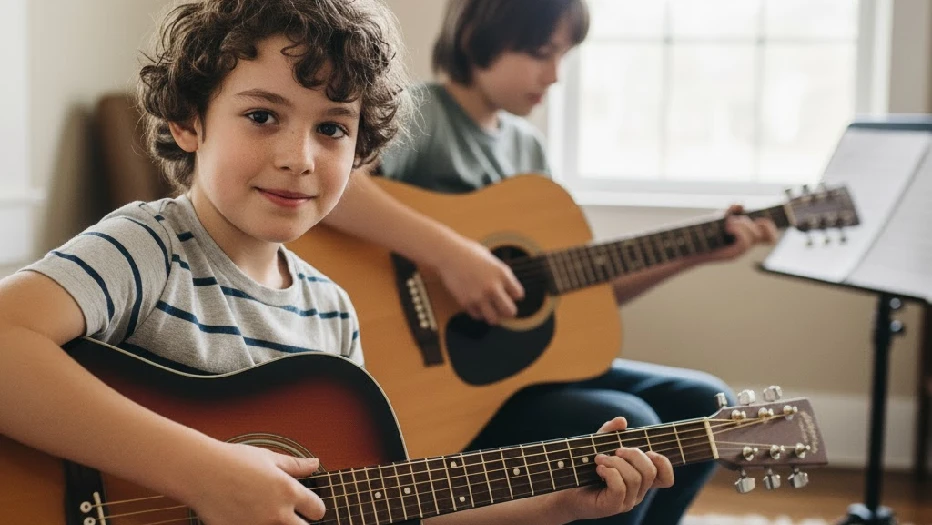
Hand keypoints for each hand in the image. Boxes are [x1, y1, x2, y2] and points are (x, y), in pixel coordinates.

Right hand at [187, 441, 325, 524]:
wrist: (199, 472)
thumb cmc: (232, 461)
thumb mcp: (268, 458)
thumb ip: (295, 466)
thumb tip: (315, 464)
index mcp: (288, 491)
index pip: (317, 510)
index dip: (314, 508)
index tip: (307, 507)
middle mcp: (277, 514)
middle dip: (300, 523)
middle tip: (291, 517)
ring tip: (268, 516)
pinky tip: (250, 519)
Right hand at [433, 237, 523, 324]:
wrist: (448, 254)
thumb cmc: (468, 252)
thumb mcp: (491, 258)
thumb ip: (500, 272)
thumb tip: (507, 282)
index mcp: (502, 273)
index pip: (518, 295)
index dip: (514, 295)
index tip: (509, 293)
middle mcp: (493, 287)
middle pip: (510, 311)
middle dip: (508, 311)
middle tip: (503, 308)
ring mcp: (479, 296)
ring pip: (494, 319)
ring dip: (493, 316)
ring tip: (490, 310)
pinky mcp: (466, 302)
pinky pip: (477, 316)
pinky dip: (478, 313)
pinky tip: (477, 305)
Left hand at [555, 417, 673, 520]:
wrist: (564, 489)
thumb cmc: (584, 468)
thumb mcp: (598, 444)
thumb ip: (610, 432)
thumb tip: (622, 421)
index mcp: (640, 479)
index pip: (666, 478)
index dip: (663, 463)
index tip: (648, 451)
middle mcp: (637, 492)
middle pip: (650, 472)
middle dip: (634, 455)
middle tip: (615, 450)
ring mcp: (626, 501)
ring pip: (635, 478)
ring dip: (616, 462)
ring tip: (599, 459)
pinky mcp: (612, 506)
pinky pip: (620, 487)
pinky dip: (610, 473)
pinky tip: (599, 468)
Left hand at [703, 204, 778, 262]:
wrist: (691, 245)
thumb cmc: (705, 232)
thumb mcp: (719, 217)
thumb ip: (731, 211)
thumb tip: (741, 204)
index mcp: (746, 236)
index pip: (769, 236)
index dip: (771, 227)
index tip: (761, 219)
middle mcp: (746, 245)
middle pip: (769, 237)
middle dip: (761, 224)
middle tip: (740, 220)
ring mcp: (740, 251)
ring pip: (755, 237)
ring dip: (744, 225)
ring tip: (729, 223)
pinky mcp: (732, 255)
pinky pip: (744, 243)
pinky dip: (738, 230)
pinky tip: (727, 226)